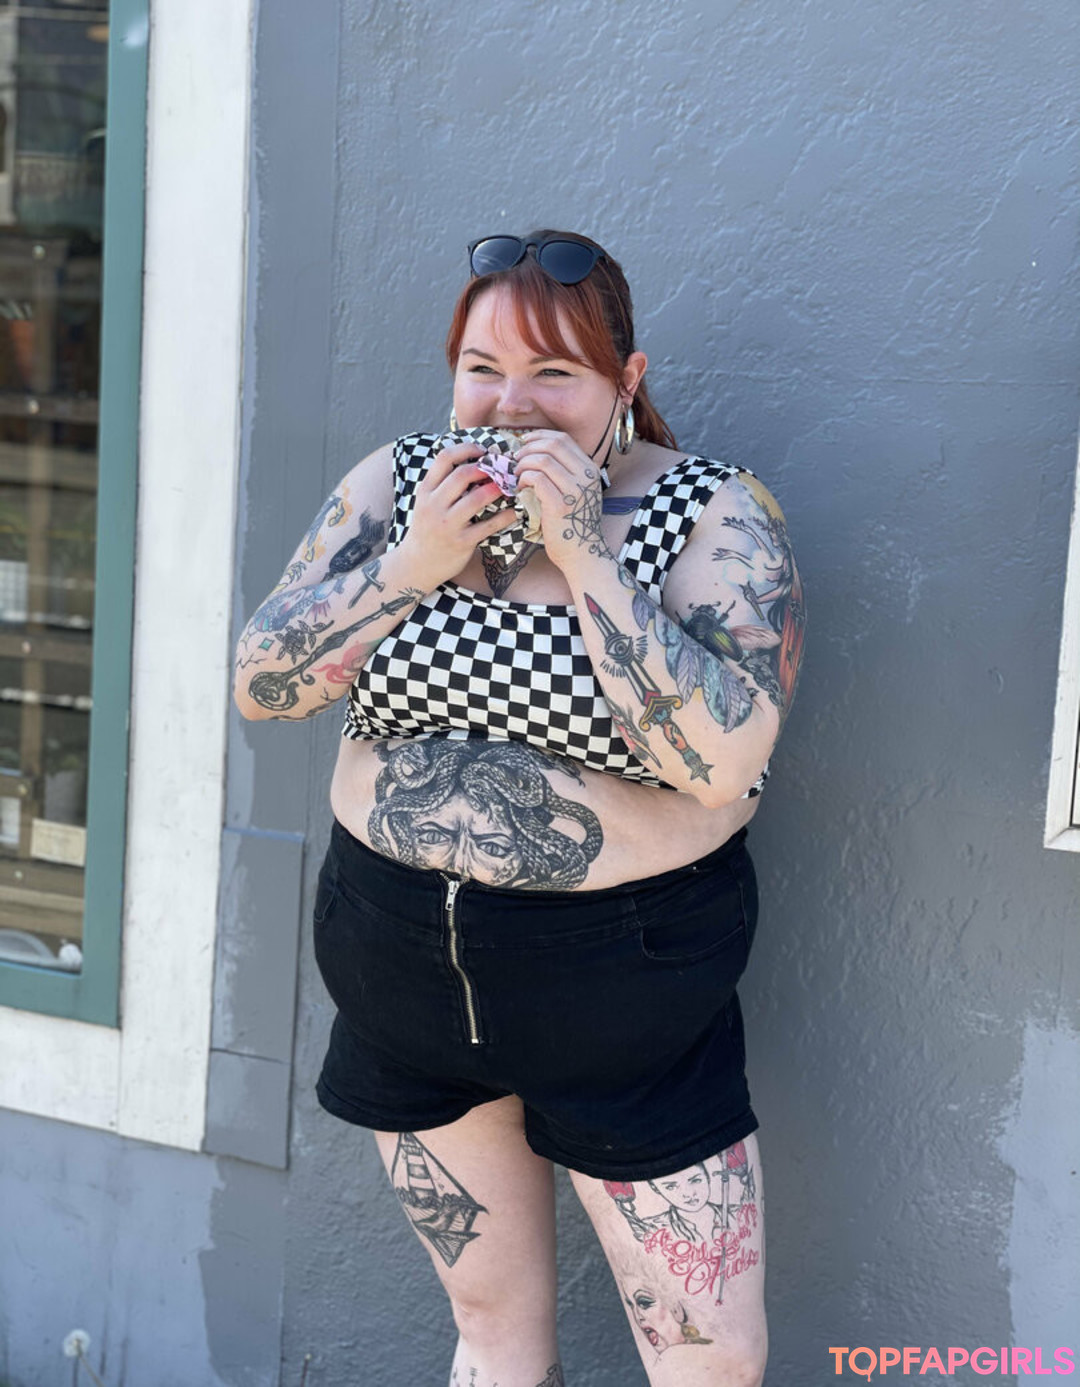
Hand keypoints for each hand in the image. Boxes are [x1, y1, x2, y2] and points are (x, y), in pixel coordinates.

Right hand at [400, 440, 520, 589]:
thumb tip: (473, 461)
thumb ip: (443, 484)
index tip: (483, 451)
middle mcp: (434, 505)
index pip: (444, 458)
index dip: (467, 448)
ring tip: (508, 486)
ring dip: (497, 489)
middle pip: (462, 474)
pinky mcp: (461, 542)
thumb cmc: (427, 529)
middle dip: (485, 468)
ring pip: (476, 499)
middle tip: (499, 469)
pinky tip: (513, 512)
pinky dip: (505, 517)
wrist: (416, 564)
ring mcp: (448, 524)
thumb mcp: (427, 502)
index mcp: (426, 490)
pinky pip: (488, 526)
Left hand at [512, 430, 608, 570]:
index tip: (525, 442)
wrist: (582, 554)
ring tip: (517, 476)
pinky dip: (523, 479)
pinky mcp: (559, 504)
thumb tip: (536, 453)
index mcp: (590, 470)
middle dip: (529, 448)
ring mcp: (574, 490)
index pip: (564, 439)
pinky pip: (536, 478)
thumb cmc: (573, 525)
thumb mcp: (577, 493)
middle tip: (517, 459)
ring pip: (542, 460)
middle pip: (553, 445)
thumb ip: (565, 473)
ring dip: (523, 464)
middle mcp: (586, 476)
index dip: (540, 436)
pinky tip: (520, 489)